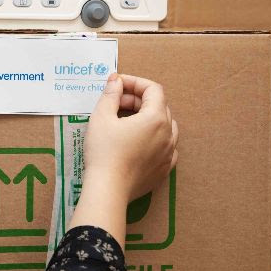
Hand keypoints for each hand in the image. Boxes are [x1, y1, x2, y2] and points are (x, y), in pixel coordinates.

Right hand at [69, 73, 177, 244]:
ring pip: (165, 126)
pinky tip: (137, 142)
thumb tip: (116, 81)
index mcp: (156, 118)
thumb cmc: (104, 152)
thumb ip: (111, 94)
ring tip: (126, 122)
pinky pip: (165, 147)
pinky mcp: (164, 169)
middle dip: (138, 100)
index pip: (153, 89)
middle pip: (159, 106)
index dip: (134, 82)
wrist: (108, 190)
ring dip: (147, 118)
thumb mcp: (101, 117)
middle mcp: (168, 134)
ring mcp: (169, 153)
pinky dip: (153, 138)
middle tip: (115, 103)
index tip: (117, 85)